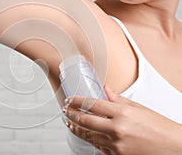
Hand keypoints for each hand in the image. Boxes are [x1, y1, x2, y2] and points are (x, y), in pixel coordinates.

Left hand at [63, 84, 181, 154]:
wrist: (174, 149)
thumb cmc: (159, 128)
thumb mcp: (138, 108)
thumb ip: (117, 98)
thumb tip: (105, 88)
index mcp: (122, 113)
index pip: (91, 104)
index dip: (76, 101)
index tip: (69, 99)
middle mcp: (116, 129)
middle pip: (85, 120)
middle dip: (71, 114)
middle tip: (65, 110)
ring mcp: (115, 145)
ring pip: (88, 135)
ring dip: (76, 129)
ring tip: (70, 123)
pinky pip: (98, 147)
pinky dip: (91, 140)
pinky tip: (87, 135)